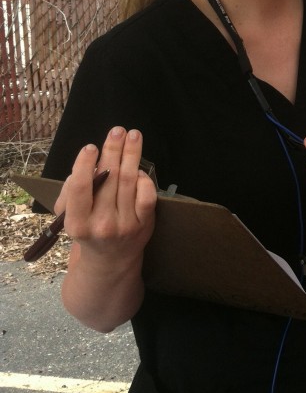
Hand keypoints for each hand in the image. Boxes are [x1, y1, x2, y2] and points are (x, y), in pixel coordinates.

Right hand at [57, 126, 156, 262]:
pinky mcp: (145, 223)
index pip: (81, 189)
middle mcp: (102, 224)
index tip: (90, 147)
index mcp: (77, 223)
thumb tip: (83, 167)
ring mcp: (126, 224)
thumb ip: (72, 194)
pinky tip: (140, 168)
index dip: (85, 165)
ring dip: (132, 155)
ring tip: (133, 136)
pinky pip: (147, 195)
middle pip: (109, 179)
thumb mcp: (70, 218)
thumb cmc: (88, 231)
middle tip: (117, 131)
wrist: (110, 261)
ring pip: (129, 182)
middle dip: (113, 151)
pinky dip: (145, 179)